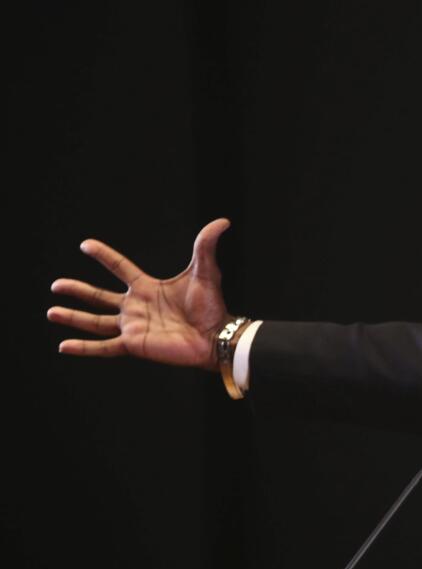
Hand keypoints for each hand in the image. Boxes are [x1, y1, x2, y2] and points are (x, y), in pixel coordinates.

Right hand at [48, 218, 233, 370]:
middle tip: (56, 285)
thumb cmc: (211, 306)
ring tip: (51, 312)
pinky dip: (84, 347)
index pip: (120, 268)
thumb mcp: (205, 272)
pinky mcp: (134, 344)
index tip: (85, 244)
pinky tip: (63, 346)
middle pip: (100, 297)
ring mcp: (132, 326)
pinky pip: (103, 347)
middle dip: (78, 290)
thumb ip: (206, 246)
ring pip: (95, 321)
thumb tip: (222, 221)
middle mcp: (135, 306)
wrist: (216, 336)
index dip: (104, 256)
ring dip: (73, 317)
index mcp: (147, 288)